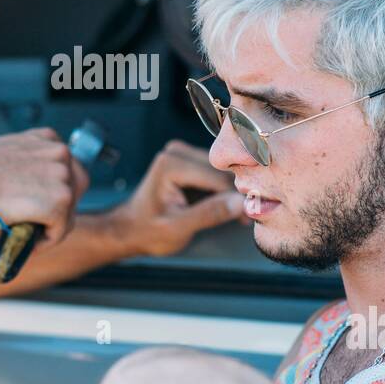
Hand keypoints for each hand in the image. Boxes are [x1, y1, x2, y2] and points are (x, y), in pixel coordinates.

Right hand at [0, 129, 87, 244]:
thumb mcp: (7, 152)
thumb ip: (27, 162)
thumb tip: (31, 182)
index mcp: (48, 139)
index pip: (67, 166)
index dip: (57, 188)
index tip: (44, 202)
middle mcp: (61, 154)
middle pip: (75, 187)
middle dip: (61, 207)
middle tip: (42, 222)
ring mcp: (62, 177)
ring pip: (68, 212)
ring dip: (51, 226)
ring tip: (31, 235)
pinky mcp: (59, 202)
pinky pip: (60, 230)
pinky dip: (46, 241)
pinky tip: (30, 243)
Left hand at [110, 139, 244, 256]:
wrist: (130, 229)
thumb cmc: (147, 231)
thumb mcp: (178, 228)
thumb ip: (209, 214)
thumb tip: (243, 204)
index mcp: (171, 164)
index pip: (218, 178)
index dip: (238, 198)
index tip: (253, 216)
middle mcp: (178, 152)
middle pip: (223, 172)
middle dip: (238, 195)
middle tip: (250, 218)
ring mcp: (184, 154)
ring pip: (224, 172)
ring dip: (235, 193)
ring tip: (242, 216)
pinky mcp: (190, 161)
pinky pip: (218, 174)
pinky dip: (226, 191)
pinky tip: (231, 208)